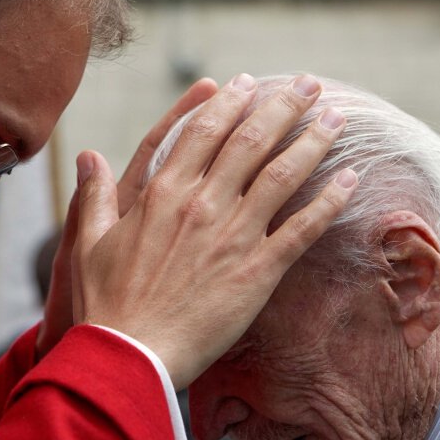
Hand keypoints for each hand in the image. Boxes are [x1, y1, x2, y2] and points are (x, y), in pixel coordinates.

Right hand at [70, 73, 356, 387]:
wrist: (130, 354)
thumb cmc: (105, 303)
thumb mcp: (90, 242)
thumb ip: (96, 195)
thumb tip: (88, 156)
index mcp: (162, 193)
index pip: (203, 131)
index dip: (230, 102)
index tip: (249, 84)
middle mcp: (202, 204)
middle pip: (251, 140)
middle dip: (285, 107)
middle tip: (310, 85)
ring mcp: (233, 235)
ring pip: (283, 174)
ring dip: (313, 141)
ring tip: (337, 118)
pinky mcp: (257, 271)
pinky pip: (302, 228)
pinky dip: (329, 201)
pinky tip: (351, 179)